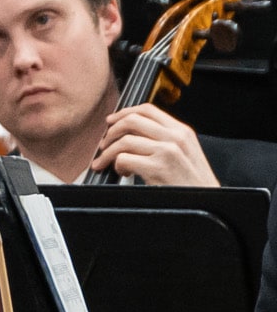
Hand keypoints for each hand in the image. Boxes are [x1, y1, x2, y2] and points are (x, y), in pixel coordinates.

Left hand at [93, 103, 217, 186]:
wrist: (207, 202)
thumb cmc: (192, 182)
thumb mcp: (185, 152)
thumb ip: (164, 138)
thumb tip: (132, 132)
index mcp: (182, 131)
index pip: (147, 109)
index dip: (124, 113)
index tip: (111, 122)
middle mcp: (175, 137)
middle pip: (132, 120)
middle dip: (111, 132)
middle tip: (104, 145)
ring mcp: (167, 151)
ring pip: (124, 141)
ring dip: (109, 153)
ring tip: (109, 163)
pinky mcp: (158, 168)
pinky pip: (124, 159)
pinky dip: (116, 166)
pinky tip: (124, 173)